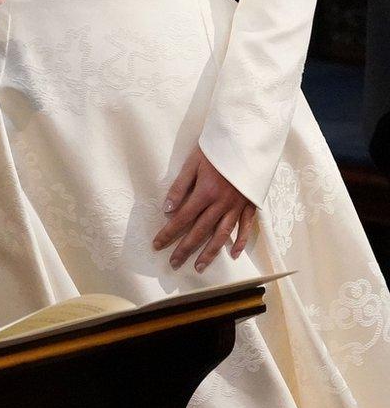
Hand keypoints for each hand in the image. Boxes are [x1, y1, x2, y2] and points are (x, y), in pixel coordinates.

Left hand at [152, 146, 255, 272]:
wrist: (246, 141)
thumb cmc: (216, 149)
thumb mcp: (193, 163)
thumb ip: (180, 187)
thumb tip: (167, 209)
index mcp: (205, 193)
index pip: (182, 218)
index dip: (169, 233)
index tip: (158, 245)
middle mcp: (221, 204)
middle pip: (200, 231)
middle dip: (185, 249)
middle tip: (174, 263)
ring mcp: (237, 206)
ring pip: (222, 234)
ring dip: (209, 252)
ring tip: (199, 266)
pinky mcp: (249, 205)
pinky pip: (245, 227)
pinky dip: (239, 241)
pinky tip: (233, 254)